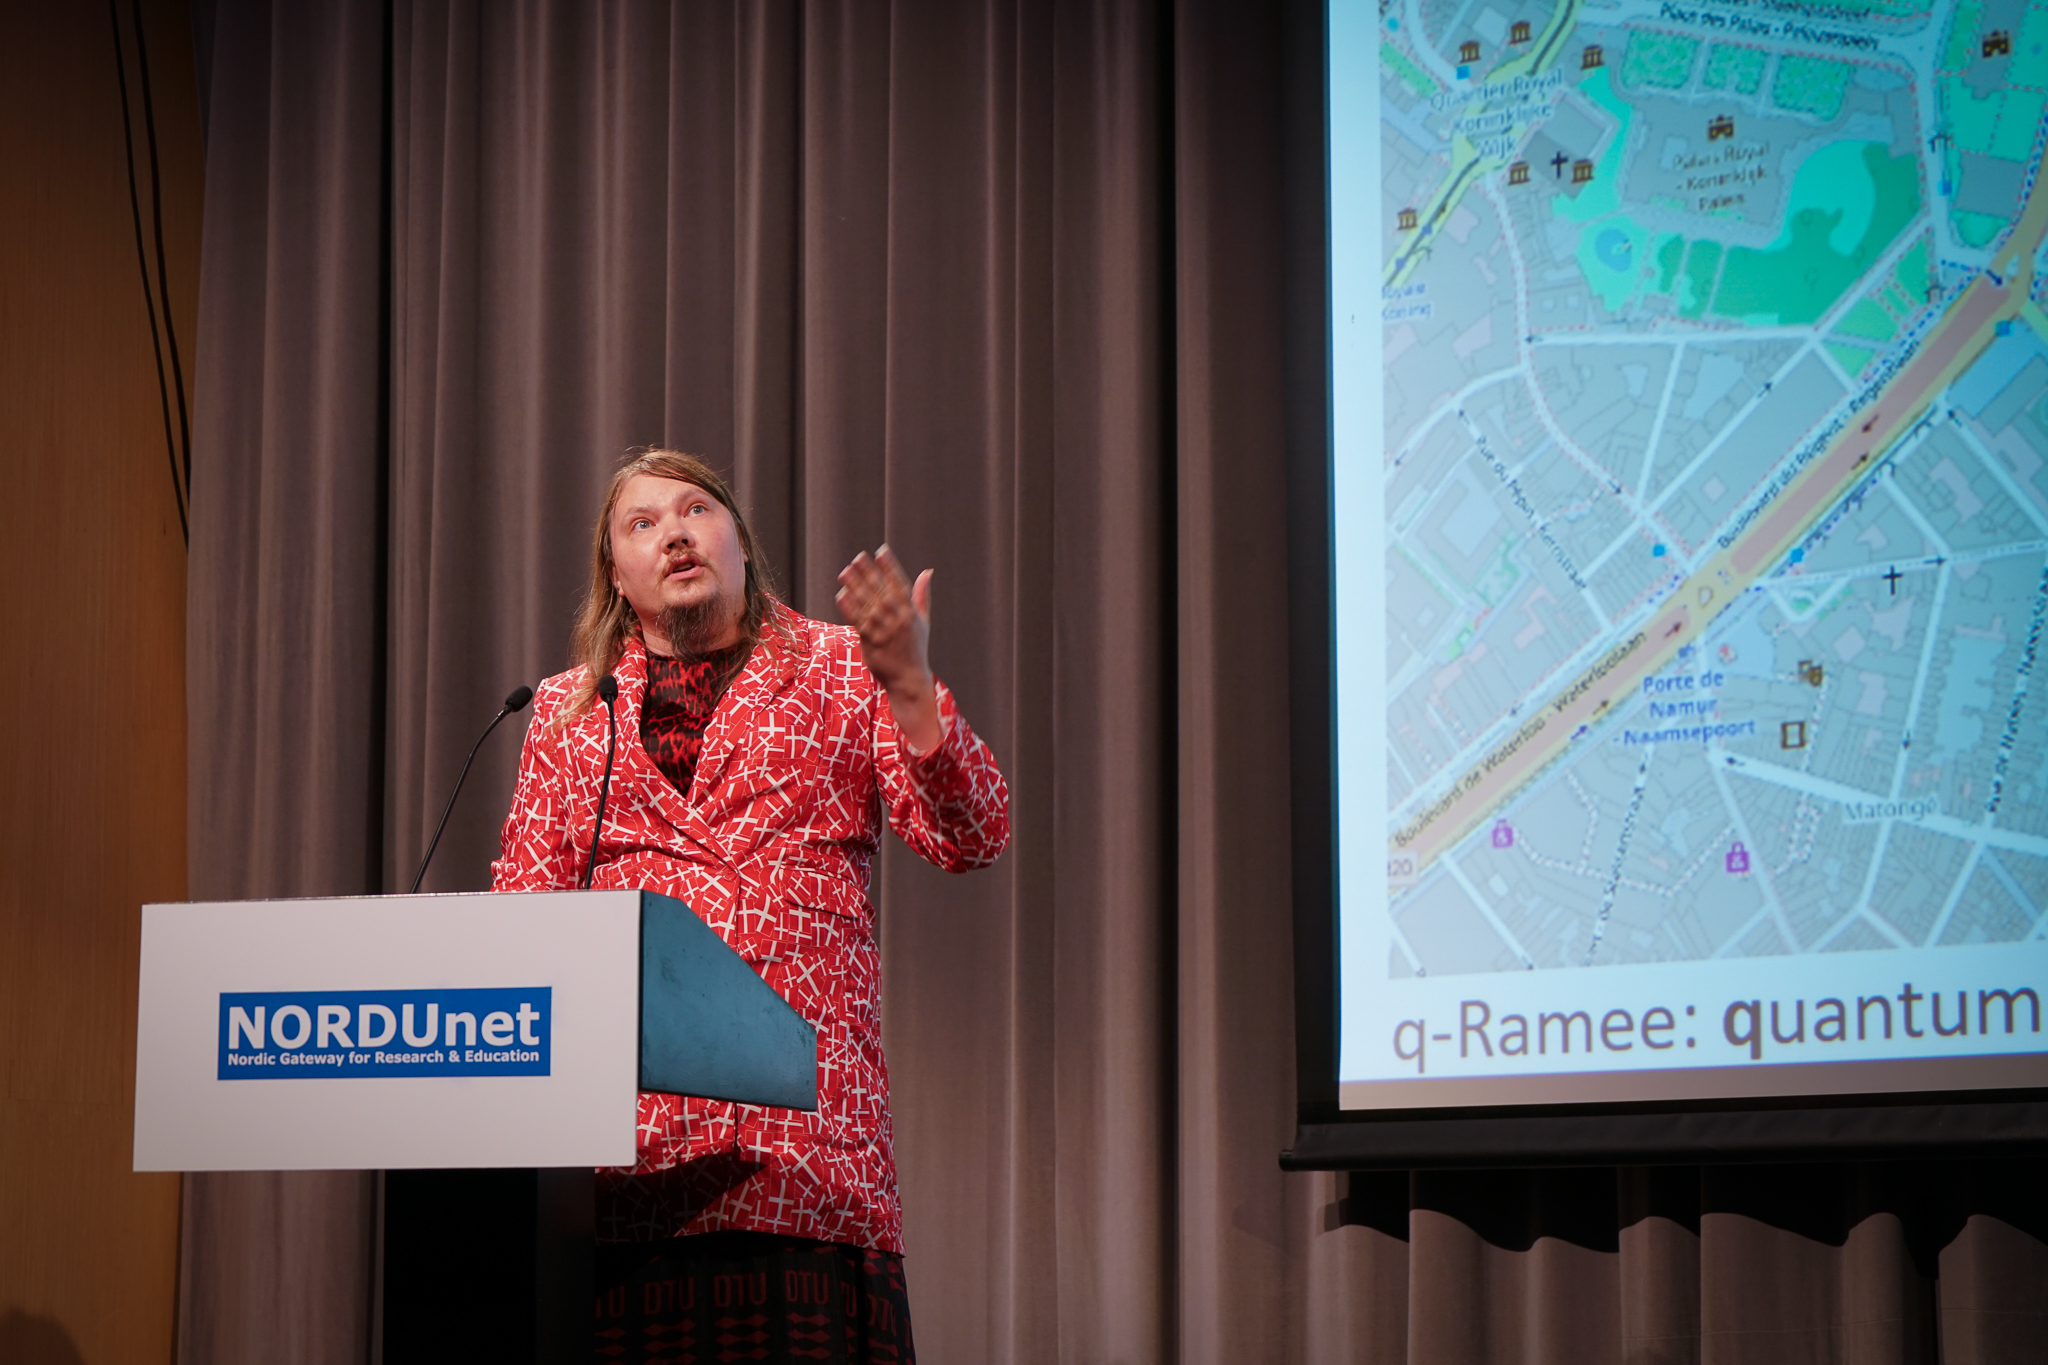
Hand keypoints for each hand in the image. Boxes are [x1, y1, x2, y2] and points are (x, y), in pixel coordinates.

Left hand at [835, 545, 943, 752]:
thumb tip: (927, 572)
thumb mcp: (923, 621)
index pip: (900, 584)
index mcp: (911, 613)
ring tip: (845, 571)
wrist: (909, 680)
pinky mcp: (870, 642)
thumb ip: (921, 596)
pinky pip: (858, 621)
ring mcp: (884, 632)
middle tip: (858, 557)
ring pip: (867, 604)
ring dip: (856, 586)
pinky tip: (841, 594)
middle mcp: (898, 621)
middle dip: (869, 573)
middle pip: (881, 592)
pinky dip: (849, 608)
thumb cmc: (916, 649)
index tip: (881, 551)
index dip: (890, 567)